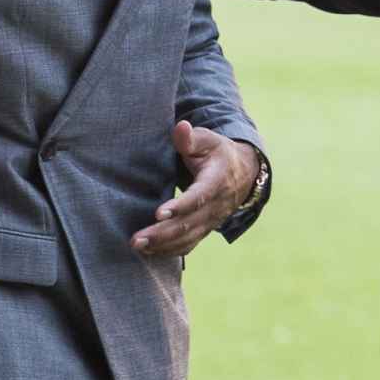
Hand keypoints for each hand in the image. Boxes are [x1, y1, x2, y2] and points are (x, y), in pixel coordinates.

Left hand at [131, 121, 257, 255]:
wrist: (241, 173)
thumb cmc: (217, 153)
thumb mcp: (208, 140)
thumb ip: (191, 138)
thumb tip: (181, 127)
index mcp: (217, 181)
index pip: (200, 196)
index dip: (181, 206)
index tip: (160, 213)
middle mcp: (216, 205)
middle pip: (190, 223)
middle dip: (163, 233)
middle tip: (137, 239)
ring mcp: (211, 221)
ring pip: (188, 238)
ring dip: (163, 245)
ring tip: (137, 246)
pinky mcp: (204, 229)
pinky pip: (188, 245)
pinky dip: (169, 251)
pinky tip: (147, 251)